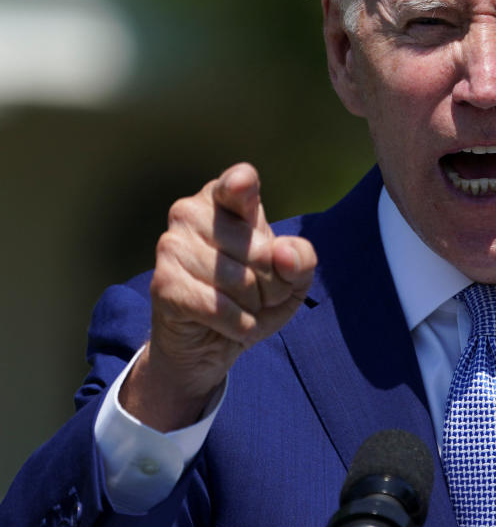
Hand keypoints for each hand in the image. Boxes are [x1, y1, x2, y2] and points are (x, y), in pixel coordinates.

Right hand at [119, 163, 317, 430]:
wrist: (213, 343)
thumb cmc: (253, 298)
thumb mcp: (291, 281)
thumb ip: (301, 260)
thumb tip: (283, 254)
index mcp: (226, 200)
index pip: (238, 182)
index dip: (242, 186)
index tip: (241, 186)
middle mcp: (192, 212)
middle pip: (261, 251)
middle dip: (272, 285)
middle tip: (255, 293)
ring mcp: (172, 245)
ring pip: (241, 281)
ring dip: (252, 307)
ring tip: (240, 308)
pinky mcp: (162, 283)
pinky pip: (217, 306)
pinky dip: (237, 324)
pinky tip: (233, 325)